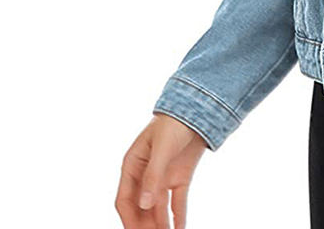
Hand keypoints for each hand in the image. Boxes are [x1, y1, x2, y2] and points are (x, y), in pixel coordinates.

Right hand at [115, 113, 206, 228]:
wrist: (198, 107)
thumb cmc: (173, 122)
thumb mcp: (161, 148)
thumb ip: (153, 175)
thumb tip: (144, 204)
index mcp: (133, 166)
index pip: (125, 199)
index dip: (129, 219)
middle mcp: (145, 175)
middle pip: (141, 208)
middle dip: (145, 226)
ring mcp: (163, 177)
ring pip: (159, 208)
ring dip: (161, 225)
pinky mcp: (180, 177)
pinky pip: (178, 202)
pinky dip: (179, 216)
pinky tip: (180, 228)